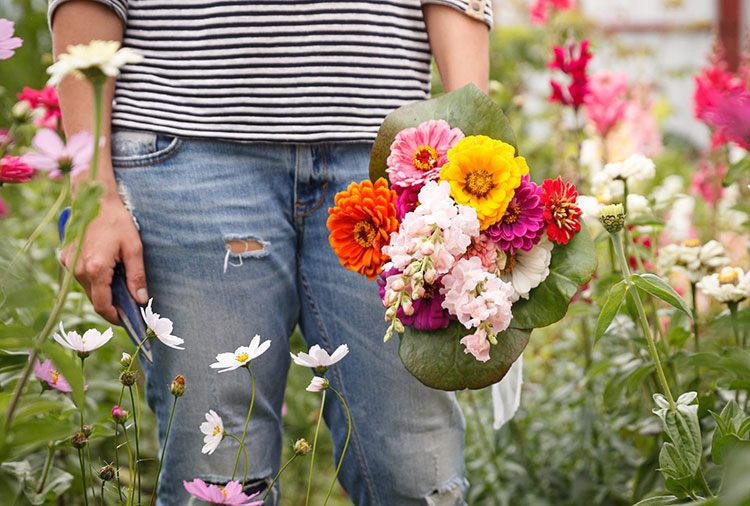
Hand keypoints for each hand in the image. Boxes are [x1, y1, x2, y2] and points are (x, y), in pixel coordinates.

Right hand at [61, 194, 147, 323]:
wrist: (95, 199)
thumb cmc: (117, 221)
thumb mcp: (134, 248)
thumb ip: (137, 276)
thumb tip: (140, 299)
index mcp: (96, 268)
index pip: (102, 305)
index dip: (114, 317)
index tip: (127, 320)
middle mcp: (77, 269)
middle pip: (94, 299)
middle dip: (111, 305)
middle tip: (129, 305)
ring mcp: (69, 263)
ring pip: (87, 288)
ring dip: (103, 291)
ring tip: (121, 283)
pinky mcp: (66, 257)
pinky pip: (81, 276)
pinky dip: (94, 279)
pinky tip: (108, 269)